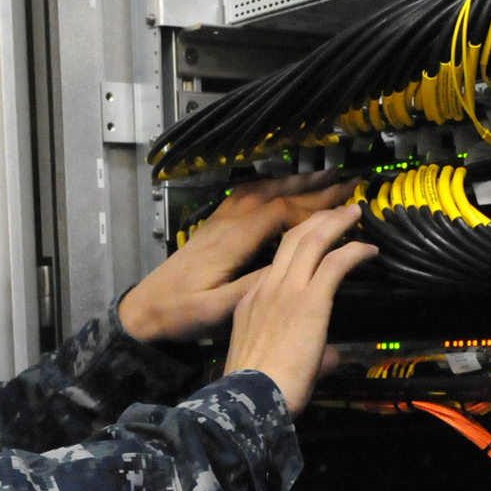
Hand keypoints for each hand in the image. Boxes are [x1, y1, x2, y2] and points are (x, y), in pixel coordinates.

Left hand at [117, 169, 357, 344]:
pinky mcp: (212, 227)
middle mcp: (227, 223)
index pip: (281, 211)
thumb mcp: (219, 308)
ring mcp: (218, 221)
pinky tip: (278, 186)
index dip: (316, 206)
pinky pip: (246, 195)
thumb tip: (290, 266)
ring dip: (293, 181)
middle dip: (313, 186)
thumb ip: (254, 286)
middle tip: (346, 180)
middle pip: (275, 194)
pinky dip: (270, 186)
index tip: (345, 205)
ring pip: (260, 190)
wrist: (144, 310)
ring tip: (321, 177)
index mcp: (233, 241)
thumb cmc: (180, 314)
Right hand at [223, 204, 375, 415]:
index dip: (298, 249)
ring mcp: (287, 292)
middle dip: (317, 220)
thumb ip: (309, 355)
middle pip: (292, 240)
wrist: (251, 400)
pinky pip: (335, 263)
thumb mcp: (275, 364)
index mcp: (251, 303)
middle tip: (337, 212)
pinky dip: (354, 251)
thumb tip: (330, 357)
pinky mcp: (310, 300)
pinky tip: (369, 250)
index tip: (315, 245)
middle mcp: (266, 289)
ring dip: (335, 223)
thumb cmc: (261, 390)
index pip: (276, 266)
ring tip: (353, 213)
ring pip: (312, 241)